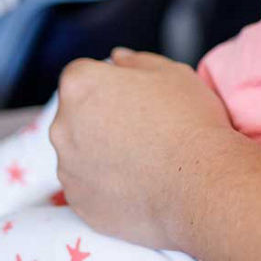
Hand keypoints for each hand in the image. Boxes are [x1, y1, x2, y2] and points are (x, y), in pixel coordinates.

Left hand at [49, 48, 233, 248]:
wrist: (198, 183)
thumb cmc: (188, 121)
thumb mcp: (172, 73)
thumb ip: (137, 61)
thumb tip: (117, 59)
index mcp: (81, 85)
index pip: (82, 74)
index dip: (109, 84)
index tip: (134, 98)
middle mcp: (62, 125)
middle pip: (75, 114)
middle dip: (100, 117)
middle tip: (142, 128)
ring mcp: (67, 167)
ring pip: (79, 151)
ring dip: (101, 151)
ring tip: (144, 159)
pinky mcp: (78, 201)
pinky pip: (87, 186)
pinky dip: (105, 183)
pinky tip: (138, 182)